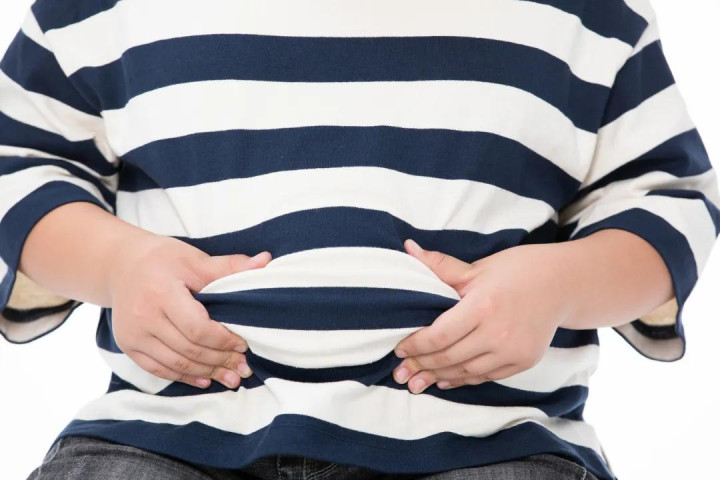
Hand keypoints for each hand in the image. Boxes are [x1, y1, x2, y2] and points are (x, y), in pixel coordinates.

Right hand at [107, 233, 270, 389]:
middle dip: (220, 361)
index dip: (223, 340)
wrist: (120, 265)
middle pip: (188, 349)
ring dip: (206, 372)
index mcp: (160, 292)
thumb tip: (266, 261)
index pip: (196, 327)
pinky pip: (158, 369)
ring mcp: (133, 335)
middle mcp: (143, 317)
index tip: (244, 344)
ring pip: (175, 363)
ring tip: (231, 378)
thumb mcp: (194, 258)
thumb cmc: (162, 259)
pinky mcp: (128, 346)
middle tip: (244, 368)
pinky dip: (183, 376)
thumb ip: (229, 266)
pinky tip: (204, 379)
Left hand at [392, 238, 574, 393]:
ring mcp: (513, 350)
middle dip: (421, 366)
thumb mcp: (478, 267)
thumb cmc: (517, 270)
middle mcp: (498, 333)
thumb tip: (408, 248)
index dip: (415, 345)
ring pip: (466, 371)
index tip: (399, 349)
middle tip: (399, 373)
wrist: (563, 283)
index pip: (439, 335)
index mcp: (483, 306)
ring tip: (416, 382)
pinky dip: (463, 380)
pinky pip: (486, 376)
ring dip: (438, 377)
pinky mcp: (524, 361)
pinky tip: (445, 380)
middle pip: (449, 357)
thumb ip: (440, 265)